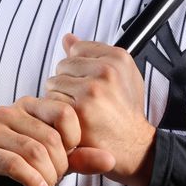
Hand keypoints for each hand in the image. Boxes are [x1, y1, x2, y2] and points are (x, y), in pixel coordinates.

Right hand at [0, 97, 81, 185]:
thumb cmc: (26, 171)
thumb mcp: (58, 162)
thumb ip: (82, 158)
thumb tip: (111, 159)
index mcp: (29, 105)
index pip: (65, 113)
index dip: (74, 141)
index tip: (69, 158)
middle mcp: (9, 111)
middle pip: (51, 137)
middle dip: (60, 165)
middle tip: (56, 179)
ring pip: (34, 151)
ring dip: (47, 176)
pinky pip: (15, 164)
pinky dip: (32, 180)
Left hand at [45, 33, 156, 185]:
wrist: (135, 147)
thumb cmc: (126, 112)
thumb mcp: (122, 76)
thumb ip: (94, 54)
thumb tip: (67, 38)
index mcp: (118, 58)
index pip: (76, 48)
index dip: (79, 68)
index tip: (91, 83)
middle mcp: (106, 71)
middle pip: (62, 65)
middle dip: (68, 83)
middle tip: (86, 102)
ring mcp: (92, 90)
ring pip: (53, 83)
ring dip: (61, 98)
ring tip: (80, 112)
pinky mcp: (78, 111)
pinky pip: (51, 102)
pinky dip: (57, 114)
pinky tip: (73, 122)